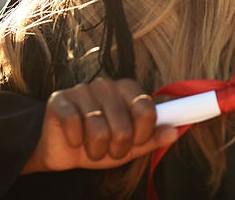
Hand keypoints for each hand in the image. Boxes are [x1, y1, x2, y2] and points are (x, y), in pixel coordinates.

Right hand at [21, 78, 177, 173]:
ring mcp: (82, 90)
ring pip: (99, 131)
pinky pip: (74, 126)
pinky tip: (74, 139)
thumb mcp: (130, 146)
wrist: (62, 151)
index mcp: (127, 89)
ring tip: (91, 147)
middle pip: (124, 127)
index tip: (135, 143)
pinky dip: (75, 142)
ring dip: (96, 150)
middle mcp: (106, 84)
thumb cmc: (99, 144)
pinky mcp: (60, 99)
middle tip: (109, 149)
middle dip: (117, 149)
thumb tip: (174, 131)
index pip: (147, 110)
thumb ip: (152, 138)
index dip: (143, 135)